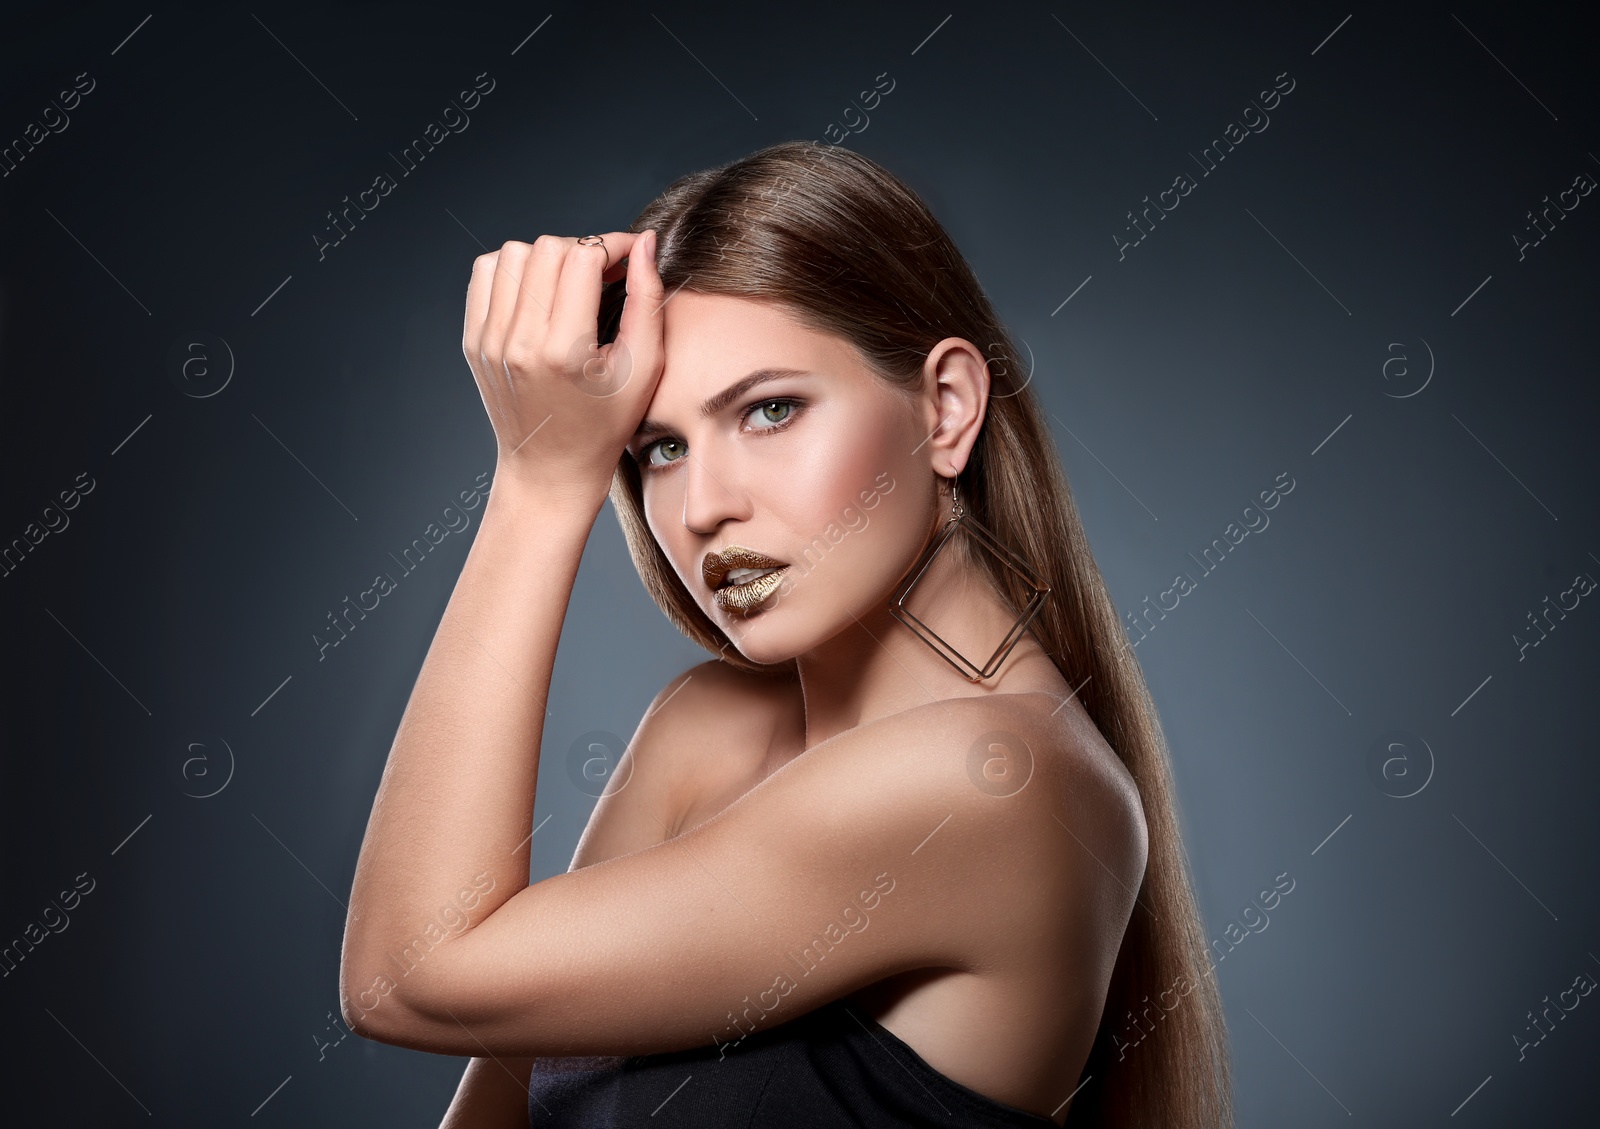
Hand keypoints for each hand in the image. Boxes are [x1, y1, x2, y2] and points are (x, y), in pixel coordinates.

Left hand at [462, 230, 663, 510]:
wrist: (550, 469)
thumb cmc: (604, 425)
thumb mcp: (643, 369)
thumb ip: (647, 301)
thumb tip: (642, 243)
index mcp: (563, 351)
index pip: (583, 257)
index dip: (612, 245)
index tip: (628, 257)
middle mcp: (518, 342)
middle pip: (547, 248)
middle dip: (582, 250)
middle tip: (602, 274)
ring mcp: (489, 341)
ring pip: (512, 253)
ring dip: (545, 257)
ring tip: (568, 284)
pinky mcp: (473, 341)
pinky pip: (486, 274)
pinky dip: (514, 269)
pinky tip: (538, 292)